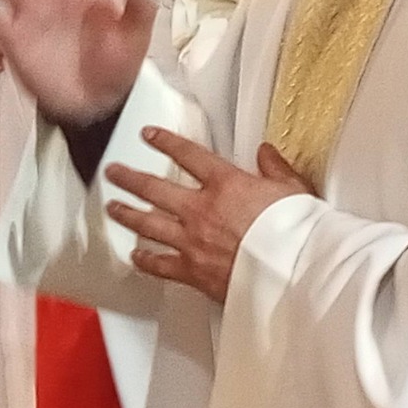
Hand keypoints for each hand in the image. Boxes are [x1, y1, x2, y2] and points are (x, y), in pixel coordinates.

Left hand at [105, 137, 312, 303]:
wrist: (291, 272)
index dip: (165, 142)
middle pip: (154, 189)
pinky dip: (145, 260)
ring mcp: (192, 240)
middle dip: (130, 178)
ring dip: (127, 214)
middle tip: (114, 172)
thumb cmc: (295, 233)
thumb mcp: (293, 190)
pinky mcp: (192, 270)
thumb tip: (266, 152)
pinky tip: (135, 255)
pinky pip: (160, 264)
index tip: (150, 135)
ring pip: (148, 223)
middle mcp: (201, 209)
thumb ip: (275, 169)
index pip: (188, 155)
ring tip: (112, 207)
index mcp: (226, 185)